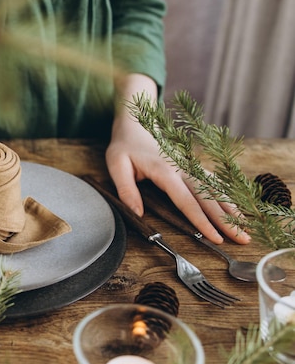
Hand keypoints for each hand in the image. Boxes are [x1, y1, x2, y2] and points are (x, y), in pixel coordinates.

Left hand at [105, 74, 249, 244]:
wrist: (136, 124)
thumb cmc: (125, 146)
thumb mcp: (117, 165)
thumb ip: (126, 190)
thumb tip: (138, 214)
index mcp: (165, 170)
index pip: (186, 201)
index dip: (201, 221)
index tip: (215, 238)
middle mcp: (183, 168)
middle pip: (209, 198)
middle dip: (227, 221)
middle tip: (243, 240)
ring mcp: (191, 166)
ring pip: (217, 189)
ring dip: (233, 210)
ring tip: (246, 230)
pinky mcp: (193, 167)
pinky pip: (215, 183)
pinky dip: (228, 197)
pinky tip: (238, 211)